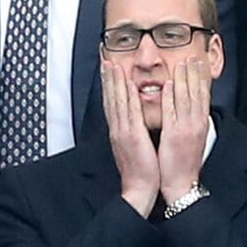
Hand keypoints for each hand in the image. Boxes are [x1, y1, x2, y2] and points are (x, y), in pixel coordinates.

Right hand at [101, 60, 159, 216]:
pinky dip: (127, 98)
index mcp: (119, 131)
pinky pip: (130, 114)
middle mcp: (118, 129)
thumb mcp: (135, 145)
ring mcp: (123, 132)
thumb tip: (134, 118)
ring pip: (117, 102)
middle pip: (110, 98)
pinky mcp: (132, 138)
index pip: (112, 102)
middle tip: (104, 57)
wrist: (140, 189)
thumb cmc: (141, 169)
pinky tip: (128, 84)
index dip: (109, 83)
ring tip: (112, 64)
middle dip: (107, 77)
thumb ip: (133, 130)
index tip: (108, 67)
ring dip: (114, 82)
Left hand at [158, 58, 209, 203]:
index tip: (199, 63)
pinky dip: (170, 98)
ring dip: (183, 79)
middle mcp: (196, 124)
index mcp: (200, 125)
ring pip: (186, 99)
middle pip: (197, 93)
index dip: (201, 78)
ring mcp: (186, 129)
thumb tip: (188, 109)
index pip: (203, 96)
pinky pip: (172, 113)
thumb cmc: (183, 163)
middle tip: (192, 56)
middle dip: (195, 73)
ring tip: (181, 63)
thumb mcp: (191, 139)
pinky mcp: (174, 136)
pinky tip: (166, 85)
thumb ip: (190, 122)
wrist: (181, 184)